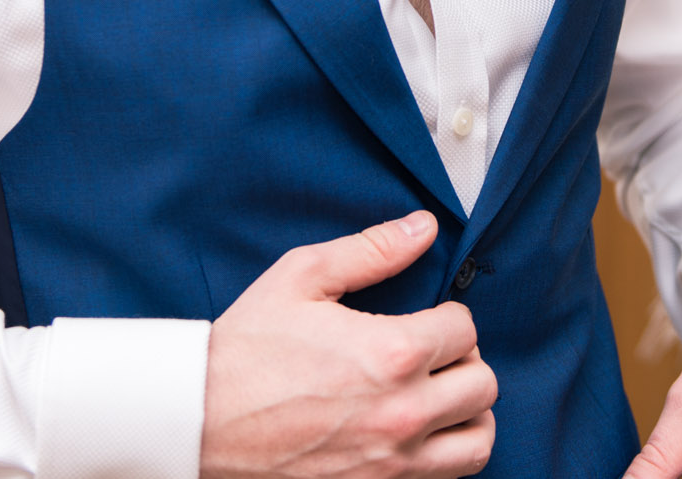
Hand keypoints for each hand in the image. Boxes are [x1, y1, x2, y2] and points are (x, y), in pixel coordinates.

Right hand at [202, 210, 497, 478]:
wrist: (198, 421)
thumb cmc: (247, 348)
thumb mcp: (301, 277)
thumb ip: (371, 250)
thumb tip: (424, 227)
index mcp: (392, 353)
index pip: (465, 329)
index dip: (447, 316)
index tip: (426, 318)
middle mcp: (403, 412)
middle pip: (482, 383)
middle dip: (463, 360)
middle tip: (432, 354)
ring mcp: (392, 461)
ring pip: (478, 439)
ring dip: (467, 412)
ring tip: (438, 395)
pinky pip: (448, 477)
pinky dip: (446, 452)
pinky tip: (419, 432)